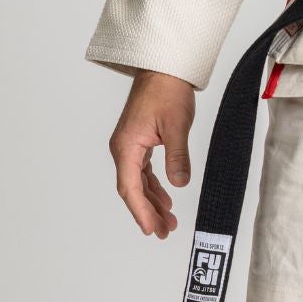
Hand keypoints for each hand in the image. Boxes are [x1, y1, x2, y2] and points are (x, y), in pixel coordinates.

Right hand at [108, 70, 195, 238]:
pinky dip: (154, 186)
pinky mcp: (139, 141)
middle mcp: (124, 148)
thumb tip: (179, 184)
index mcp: (126, 147)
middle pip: (132, 190)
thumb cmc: (167, 91)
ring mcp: (130, 145)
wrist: (164, 69)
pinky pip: (143, 171)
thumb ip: (177, 157)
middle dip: (148, 212)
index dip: (141, 212)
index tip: (151, 229)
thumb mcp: (176, 126)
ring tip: (168, 221)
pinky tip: (165, 198)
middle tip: (163, 232)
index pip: (130, 188)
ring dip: (152, 201)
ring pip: (138, 182)